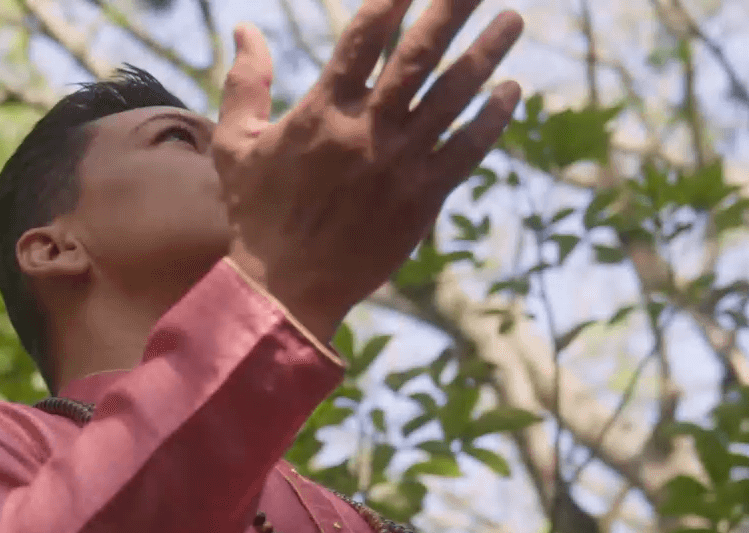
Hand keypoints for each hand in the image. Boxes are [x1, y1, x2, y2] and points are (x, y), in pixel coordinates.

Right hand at [213, 2, 524, 341]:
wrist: (286, 288)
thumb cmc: (257, 214)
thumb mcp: (235, 145)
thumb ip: (245, 83)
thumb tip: (245, 28)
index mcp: (323, 111)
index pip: (364, 38)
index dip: (393, 1)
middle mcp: (367, 130)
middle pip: (418, 55)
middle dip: (451, 10)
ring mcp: (400, 164)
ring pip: (452, 97)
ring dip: (486, 55)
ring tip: (512, 19)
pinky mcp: (423, 198)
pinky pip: (466, 151)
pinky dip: (491, 119)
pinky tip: (511, 90)